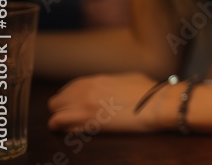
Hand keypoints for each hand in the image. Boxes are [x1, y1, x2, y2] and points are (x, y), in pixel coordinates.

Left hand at [47, 72, 176, 132]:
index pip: (67, 89)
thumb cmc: (147, 90)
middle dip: (61, 110)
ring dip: (60, 123)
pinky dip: (67, 133)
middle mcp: (84, 93)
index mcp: (93, 81)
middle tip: (71, 116)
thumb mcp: (127, 77)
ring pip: (54, 118)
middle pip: (55, 103)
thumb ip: (111, 81)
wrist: (156, 103)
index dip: (69, 98)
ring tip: (69, 128)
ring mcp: (85, 110)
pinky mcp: (90, 126)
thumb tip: (110, 86)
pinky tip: (76, 133)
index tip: (75, 105)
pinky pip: (65, 130)